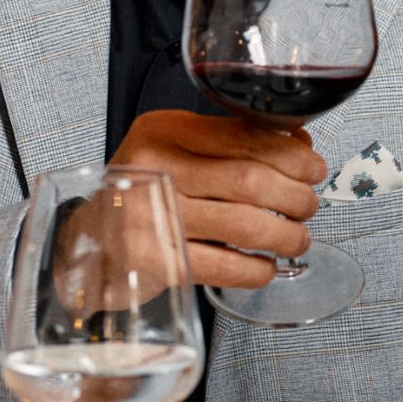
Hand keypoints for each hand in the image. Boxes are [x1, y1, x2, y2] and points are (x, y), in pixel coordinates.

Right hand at [107, 109, 328, 288]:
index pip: (243, 136)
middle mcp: (154, 169)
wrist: (89, 241)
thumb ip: (233, 142)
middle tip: (308, 207)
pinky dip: (258, 270)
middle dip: (295, 197)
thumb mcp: (176, 151)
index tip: (313, 168)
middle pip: (250, 181)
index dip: (291, 154)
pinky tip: (266, 266)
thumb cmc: (141, 193)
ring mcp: (152, 218)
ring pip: (245, 225)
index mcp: (163, 131)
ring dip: (285, 235)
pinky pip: (226, 268)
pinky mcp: (156, 263)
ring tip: (297, 239)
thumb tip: (299, 143)